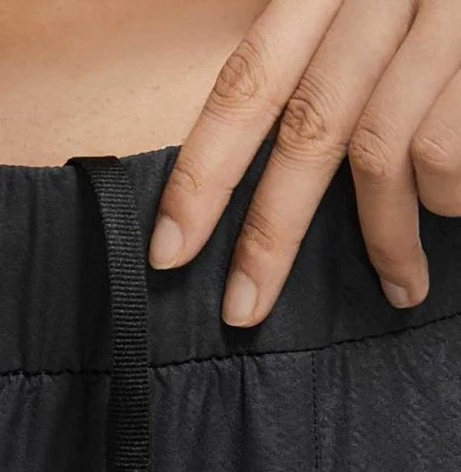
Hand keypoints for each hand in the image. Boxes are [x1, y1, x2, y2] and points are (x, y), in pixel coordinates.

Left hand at [147, 0, 460, 326]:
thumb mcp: (360, 4)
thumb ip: (313, 58)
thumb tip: (269, 158)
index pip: (244, 86)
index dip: (200, 174)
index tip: (168, 250)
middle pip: (307, 132)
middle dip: (269, 237)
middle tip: (242, 311)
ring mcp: (443, 17)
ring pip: (384, 151)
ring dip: (385, 237)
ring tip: (400, 285)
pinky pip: (449, 148)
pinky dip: (448, 197)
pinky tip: (451, 212)